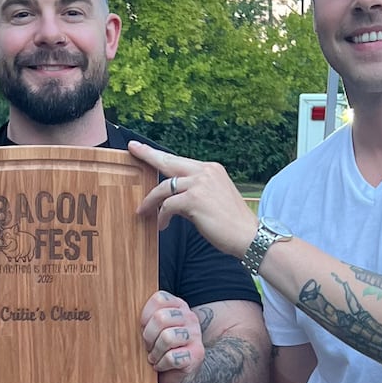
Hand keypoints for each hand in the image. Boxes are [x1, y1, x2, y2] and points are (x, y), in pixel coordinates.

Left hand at [127, 141, 257, 256]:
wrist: (249, 236)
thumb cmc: (232, 223)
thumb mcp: (213, 199)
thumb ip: (194, 193)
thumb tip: (172, 199)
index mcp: (211, 169)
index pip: (180, 160)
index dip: (161, 155)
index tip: (144, 146)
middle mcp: (205, 171)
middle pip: (169, 162)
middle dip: (148, 155)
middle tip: (132, 148)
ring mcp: (199, 184)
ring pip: (164, 188)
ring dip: (151, 201)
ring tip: (143, 212)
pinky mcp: (194, 199)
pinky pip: (168, 206)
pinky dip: (162, 216)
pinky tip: (162, 225)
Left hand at [141, 290, 205, 377]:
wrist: (179, 373)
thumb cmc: (161, 348)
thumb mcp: (152, 329)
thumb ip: (145, 318)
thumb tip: (124, 315)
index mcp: (178, 306)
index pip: (159, 299)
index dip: (145, 316)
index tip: (143, 329)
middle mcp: (190, 317)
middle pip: (161, 318)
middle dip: (148, 336)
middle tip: (148, 347)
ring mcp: (195, 335)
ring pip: (167, 337)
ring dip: (155, 352)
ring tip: (154, 357)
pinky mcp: (197, 354)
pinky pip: (172, 357)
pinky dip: (162, 364)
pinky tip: (162, 365)